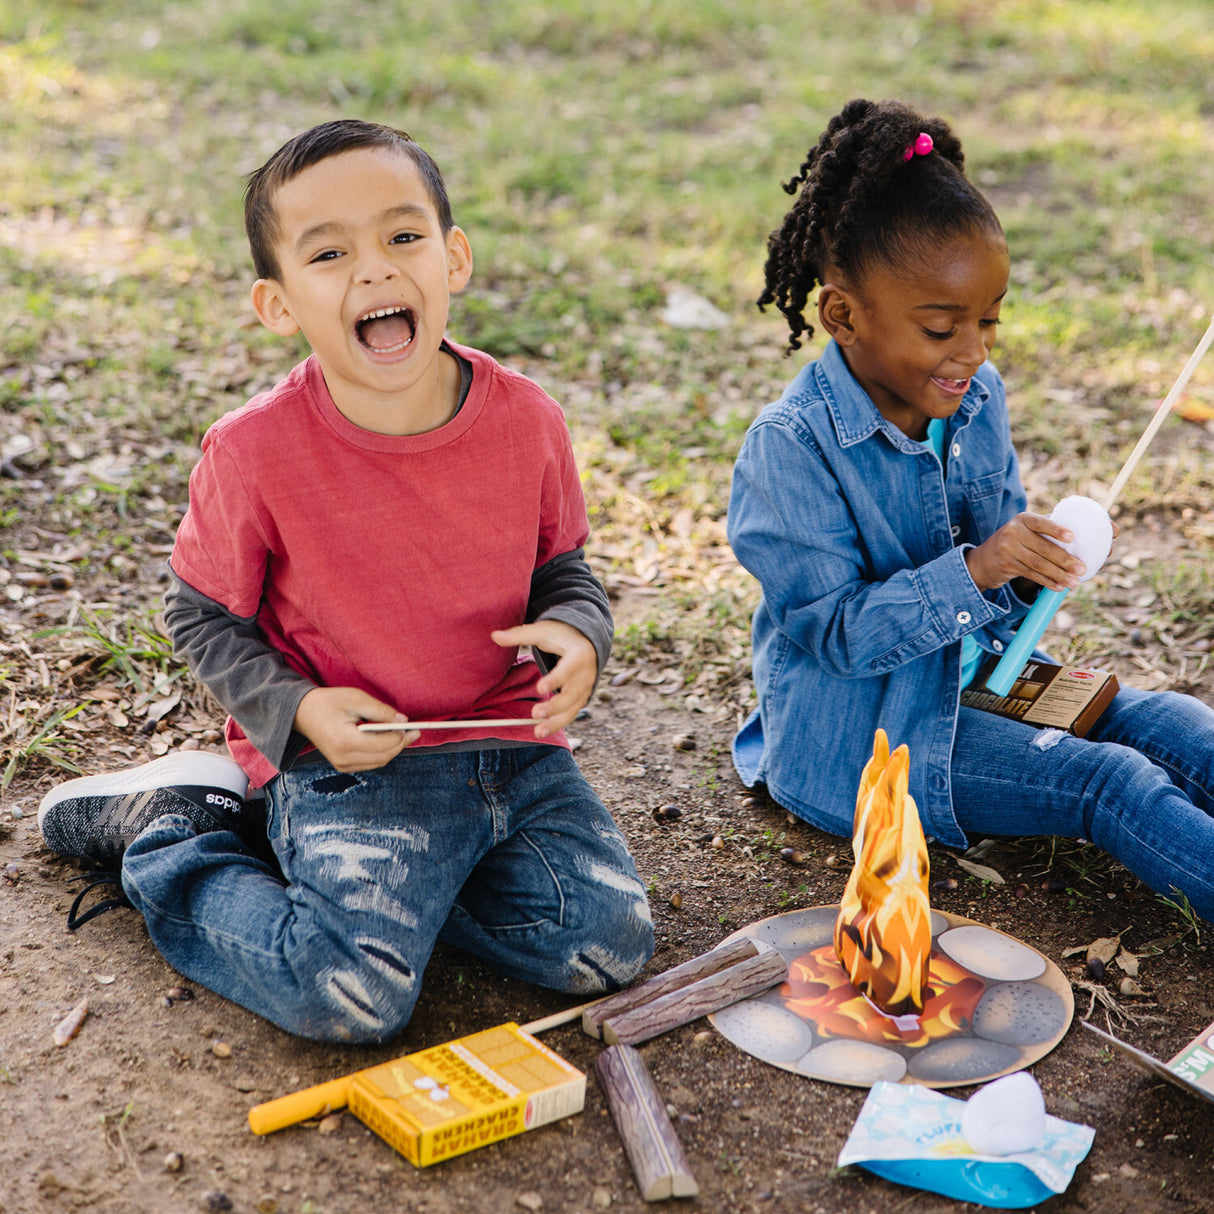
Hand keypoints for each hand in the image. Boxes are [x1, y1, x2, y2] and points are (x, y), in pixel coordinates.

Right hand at [293, 686, 417, 771]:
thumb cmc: (328, 702)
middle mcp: (343, 758)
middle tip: (414, 732)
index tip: (412, 726)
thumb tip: (403, 721)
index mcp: (344, 741)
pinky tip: (388, 740)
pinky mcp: (343, 765)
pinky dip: (382, 753)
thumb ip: (381, 711)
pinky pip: (370, 763)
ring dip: (393, 749)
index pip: (382, 745)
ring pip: (379, 762)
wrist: (302, 713)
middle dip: (401, 744)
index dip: (399, 736)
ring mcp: (342, 765)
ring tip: (404, 734)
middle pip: (383, 757)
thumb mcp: (356, 698)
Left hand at [491, 620, 596, 738]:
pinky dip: (558, 723)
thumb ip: (520, 635)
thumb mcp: (543, 631)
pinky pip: (571, 713)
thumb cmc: (562, 635)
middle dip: (555, 706)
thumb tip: (495, 636)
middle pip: (572, 694)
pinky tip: (542, 731)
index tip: (540, 688)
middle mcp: (586, 674)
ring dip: (556, 722)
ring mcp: (585, 688)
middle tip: (535, 713)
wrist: (586, 641)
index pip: (568, 669)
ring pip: (573, 709)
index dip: (556, 680)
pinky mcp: (580, 698)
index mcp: (579, 654)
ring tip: (538, 732)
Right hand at [965, 511, 1086, 592]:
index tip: (1072, 537)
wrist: (983, 560)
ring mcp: (1008, 549)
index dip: (1056, 530)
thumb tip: (1094, 532)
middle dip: (1065, 560)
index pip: (1041, 523)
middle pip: (1043, 547)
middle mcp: (1013, 531)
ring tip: (1074, 583)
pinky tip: (1058, 587)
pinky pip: (1030, 574)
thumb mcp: (1026, 530)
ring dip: (1058, 575)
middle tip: (1082, 569)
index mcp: (1024, 519)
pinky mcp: (1006, 565)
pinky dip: (1046, 582)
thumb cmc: (1017, 542)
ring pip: (1038, 564)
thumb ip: (1049, 529)